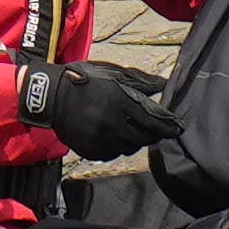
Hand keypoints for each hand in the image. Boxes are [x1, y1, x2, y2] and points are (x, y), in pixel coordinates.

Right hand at [22, 54, 174, 157]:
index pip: (153, 121)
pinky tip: (115, 137)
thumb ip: (141, 81)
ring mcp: (100, 139)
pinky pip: (112, 154)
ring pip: (128, 148)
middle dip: (152, 135)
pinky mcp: (90, 150)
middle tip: (157, 131)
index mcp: (119, 102)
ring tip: (133, 131)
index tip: (177, 129)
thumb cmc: (85, 80)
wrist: (51, 96)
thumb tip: (164, 84)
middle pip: (143, 138)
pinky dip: (118, 147)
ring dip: (135, 141)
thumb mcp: (114, 73)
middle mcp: (111, 124)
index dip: (168, 127)